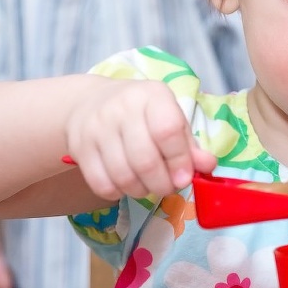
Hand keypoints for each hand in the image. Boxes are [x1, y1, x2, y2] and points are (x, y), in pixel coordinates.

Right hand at [64, 78, 215, 200]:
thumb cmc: (141, 115)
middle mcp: (121, 107)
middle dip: (161, 184)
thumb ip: (190, 145)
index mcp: (152, 95)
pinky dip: (117, 192)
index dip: (179, 161)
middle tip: (166, 187)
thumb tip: (208, 166)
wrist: (90, 102)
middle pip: (145, 160)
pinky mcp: (79, 146)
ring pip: (123, 176)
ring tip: (147, 185)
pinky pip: (101, 183)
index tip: (184, 178)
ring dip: (141, 191)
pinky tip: (124, 183)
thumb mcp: (170, 119)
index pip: (168, 131)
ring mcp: (97, 126)